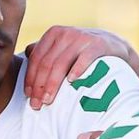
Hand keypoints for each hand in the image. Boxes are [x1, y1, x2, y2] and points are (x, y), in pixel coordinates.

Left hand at [22, 26, 138, 109]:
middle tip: (36, 105)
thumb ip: (45, 50)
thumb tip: (24, 54)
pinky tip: (71, 82)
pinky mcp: (98, 44)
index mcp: (53, 34)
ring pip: (61, 64)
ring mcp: (82, 38)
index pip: (36, 58)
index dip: (30, 78)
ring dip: (53, 84)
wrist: (114, 46)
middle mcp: (66, 33)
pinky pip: (84, 59)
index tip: (28, 97)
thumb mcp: (63, 48)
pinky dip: (76, 70)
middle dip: (39, 86)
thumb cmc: (82, 51)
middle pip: (47, 63)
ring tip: (49, 100)